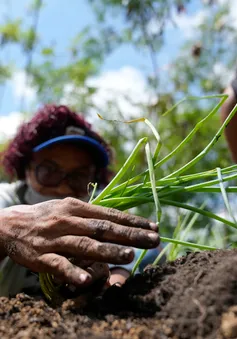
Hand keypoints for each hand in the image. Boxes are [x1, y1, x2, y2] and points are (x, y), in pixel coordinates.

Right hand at [0, 197, 158, 286]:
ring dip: (108, 251)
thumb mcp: (68, 207)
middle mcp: (69, 221)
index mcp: (77, 208)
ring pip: (85, 245)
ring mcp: (56, 239)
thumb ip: (91, 214)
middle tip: (154, 240)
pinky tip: (86, 280)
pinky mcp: (42, 256)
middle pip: (103, 228)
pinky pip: (59, 265)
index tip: (154, 227)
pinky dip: (73, 272)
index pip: (110, 214)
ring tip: (130, 256)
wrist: (11, 224)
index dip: (133, 221)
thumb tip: (119, 218)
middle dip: (130, 235)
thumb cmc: (47, 216)